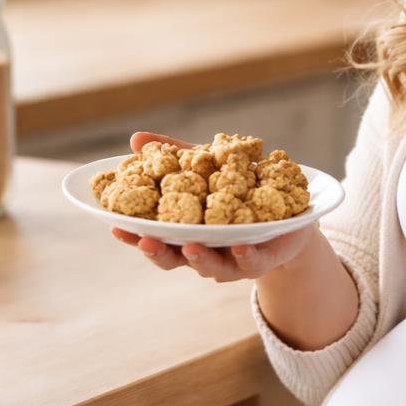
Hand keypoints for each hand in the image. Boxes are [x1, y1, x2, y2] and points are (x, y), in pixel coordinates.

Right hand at [109, 131, 316, 280]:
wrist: (290, 210)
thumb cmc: (238, 189)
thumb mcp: (206, 167)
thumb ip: (174, 156)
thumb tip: (135, 139)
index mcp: (186, 231)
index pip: (154, 237)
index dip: (134, 235)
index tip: (115, 226)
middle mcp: (205, 250)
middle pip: (175, 259)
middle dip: (159, 253)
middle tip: (146, 242)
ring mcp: (233, 258)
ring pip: (212, 266)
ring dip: (199, 258)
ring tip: (190, 246)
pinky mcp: (264, 257)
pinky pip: (253, 261)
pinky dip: (245, 255)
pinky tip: (240, 246)